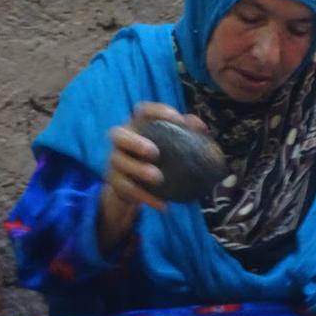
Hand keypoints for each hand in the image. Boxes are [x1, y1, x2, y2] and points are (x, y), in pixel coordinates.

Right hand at [98, 102, 205, 252]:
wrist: (135, 184)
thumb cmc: (158, 156)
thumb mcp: (170, 143)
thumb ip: (184, 132)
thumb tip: (200, 127)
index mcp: (136, 125)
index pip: (142, 110)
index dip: (157, 111)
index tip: (176, 119)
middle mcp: (121, 140)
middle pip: (118, 135)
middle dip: (134, 142)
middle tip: (154, 152)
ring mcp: (115, 161)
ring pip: (119, 163)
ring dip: (138, 170)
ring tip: (158, 178)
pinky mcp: (115, 183)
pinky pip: (128, 190)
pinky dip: (146, 197)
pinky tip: (163, 205)